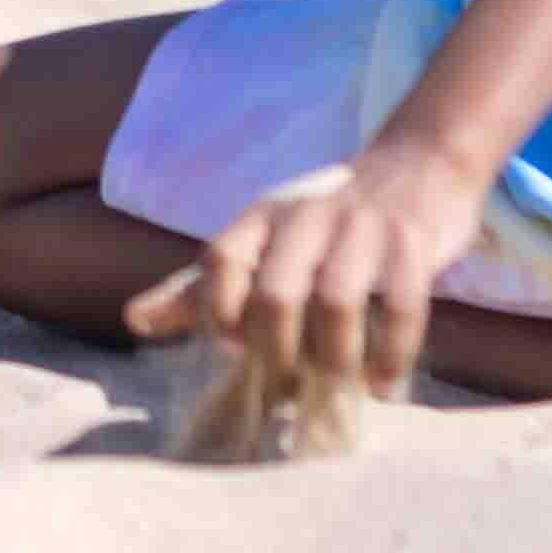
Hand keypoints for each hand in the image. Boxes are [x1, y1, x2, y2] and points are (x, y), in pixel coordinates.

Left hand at [131, 138, 494, 399]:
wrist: (416, 164)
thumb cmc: (324, 222)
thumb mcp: (259, 241)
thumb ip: (201, 286)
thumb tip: (134, 320)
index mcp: (262, 216)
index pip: (220, 260)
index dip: (220, 310)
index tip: (234, 349)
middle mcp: (307, 216)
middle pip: (275, 293)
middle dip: (277, 352)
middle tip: (289, 385)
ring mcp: (363, 227)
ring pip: (336, 302)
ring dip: (334, 359)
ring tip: (337, 388)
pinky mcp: (412, 243)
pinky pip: (400, 307)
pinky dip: (390, 354)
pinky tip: (381, 383)